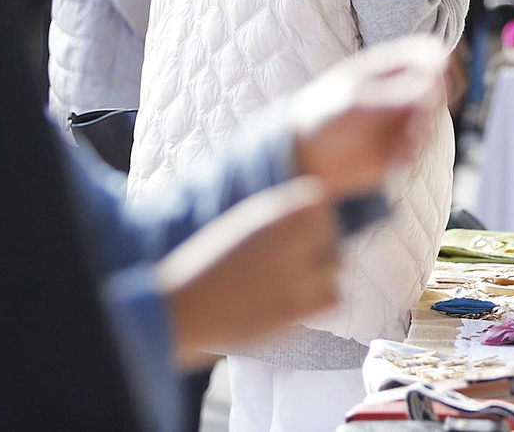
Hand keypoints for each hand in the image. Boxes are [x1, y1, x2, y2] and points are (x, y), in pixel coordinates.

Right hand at [156, 178, 338, 366]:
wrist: (178, 308)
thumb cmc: (206, 263)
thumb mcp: (245, 222)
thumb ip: (282, 215)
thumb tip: (319, 210)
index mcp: (279, 208)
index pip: (322, 204)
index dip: (312, 220)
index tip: (293, 234)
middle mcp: (295, 236)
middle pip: (332, 238)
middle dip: (317, 250)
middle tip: (285, 266)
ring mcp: (300, 272)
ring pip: (335, 269)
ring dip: (318, 277)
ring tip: (283, 286)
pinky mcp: (300, 308)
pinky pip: (333, 299)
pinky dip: (318, 303)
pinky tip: (288, 304)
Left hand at [290, 36, 447, 197]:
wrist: (304, 157)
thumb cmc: (322, 117)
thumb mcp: (356, 101)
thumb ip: (395, 96)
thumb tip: (432, 91)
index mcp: (389, 67)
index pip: (431, 53)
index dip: (439, 67)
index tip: (432, 87)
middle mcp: (402, 90)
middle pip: (440, 88)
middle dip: (432, 106)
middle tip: (414, 119)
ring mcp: (404, 118)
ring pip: (434, 121)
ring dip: (420, 132)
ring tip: (394, 142)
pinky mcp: (403, 146)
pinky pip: (421, 149)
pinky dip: (408, 154)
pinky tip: (386, 158)